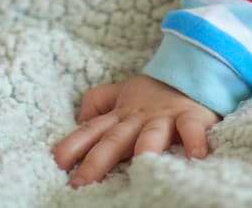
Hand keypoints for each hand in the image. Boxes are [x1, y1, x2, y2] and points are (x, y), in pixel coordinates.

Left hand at [52, 74, 218, 187]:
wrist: (193, 68)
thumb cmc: (156, 92)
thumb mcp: (123, 94)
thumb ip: (100, 103)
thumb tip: (79, 119)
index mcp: (120, 115)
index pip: (92, 130)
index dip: (73, 145)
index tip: (57, 163)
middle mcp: (139, 118)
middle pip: (114, 139)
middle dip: (97, 160)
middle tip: (81, 182)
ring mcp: (164, 118)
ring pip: (152, 133)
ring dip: (145, 146)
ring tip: (141, 162)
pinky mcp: (191, 116)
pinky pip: (191, 128)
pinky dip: (194, 140)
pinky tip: (195, 156)